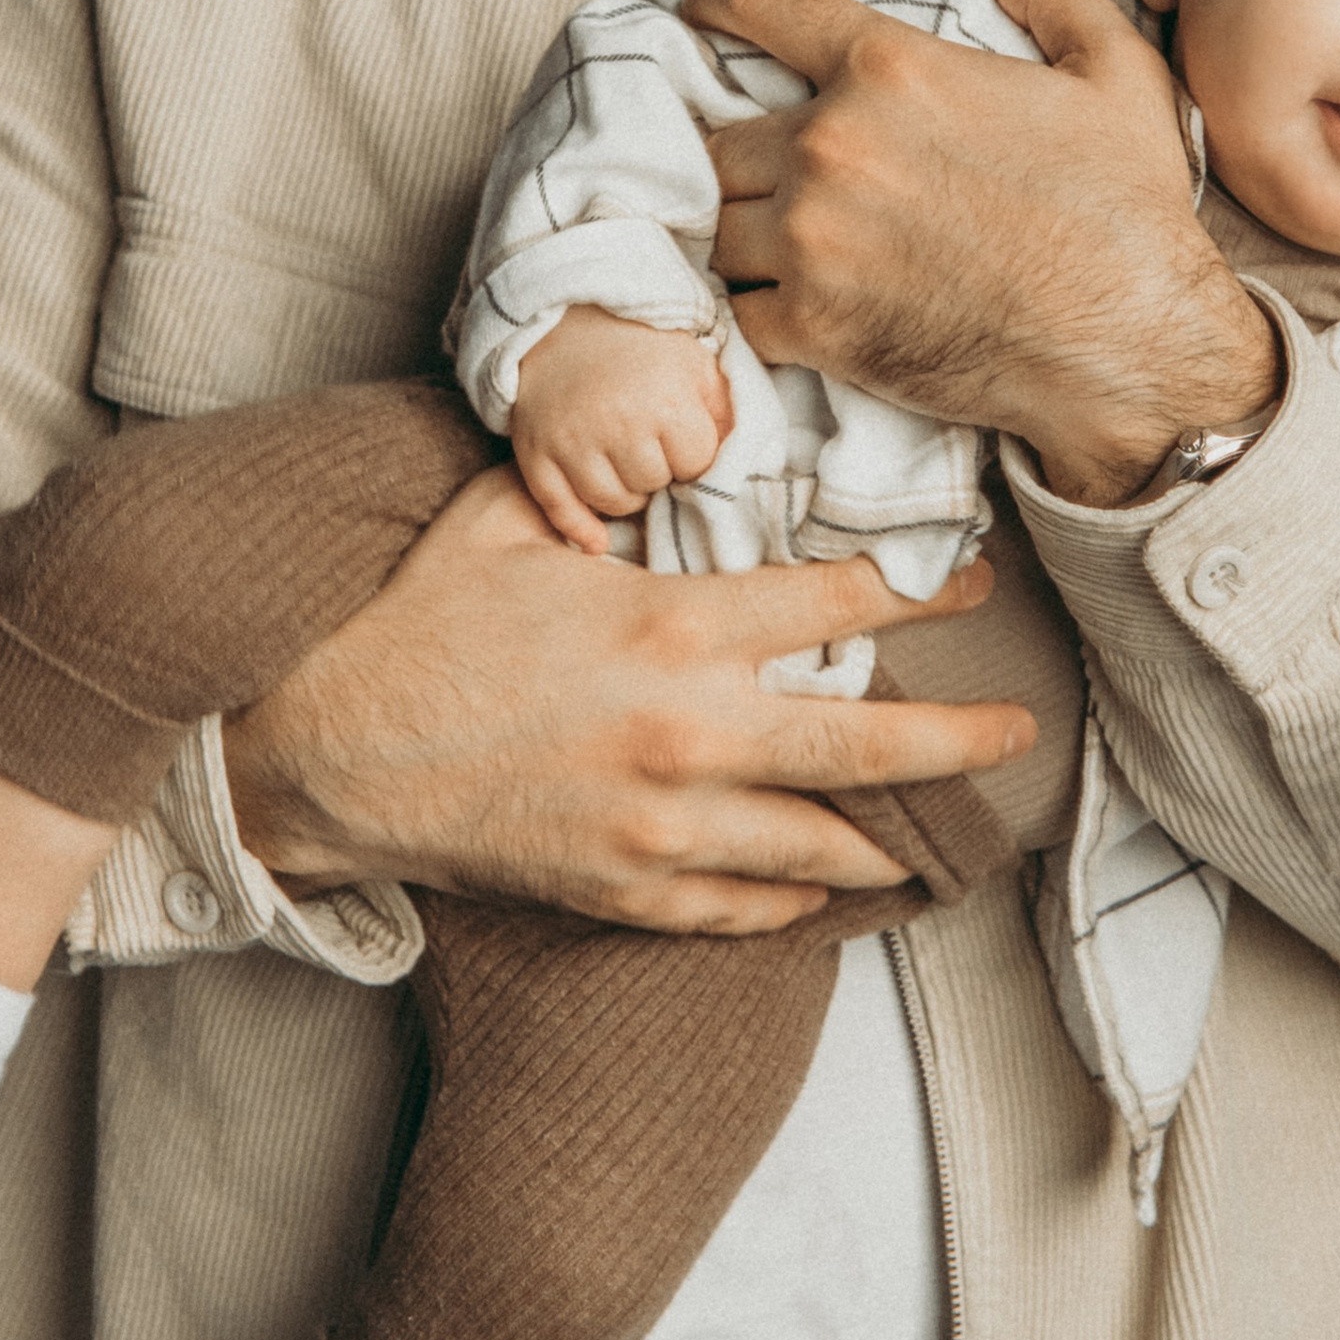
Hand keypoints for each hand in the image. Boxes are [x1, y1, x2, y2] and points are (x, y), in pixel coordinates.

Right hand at [221, 463, 1035, 932]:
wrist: (323, 753)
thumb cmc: (411, 627)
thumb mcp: (506, 523)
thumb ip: (595, 486)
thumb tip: (650, 434)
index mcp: (669, 629)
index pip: (836, 604)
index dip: (920, 592)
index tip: (971, 584)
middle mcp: (684, 733)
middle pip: (866, 747)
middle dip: (959, 740)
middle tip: (1017, 733)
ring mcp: (658, 825)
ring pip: (818, 846)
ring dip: (887, 840)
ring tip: (936, 837)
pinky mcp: (622, 890)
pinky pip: (739, 906)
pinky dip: (789, 897)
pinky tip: (819, 886)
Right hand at [512, 307, 732, 553]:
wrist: (565, 321)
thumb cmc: (640, 345)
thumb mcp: (694, 363)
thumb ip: (723, 411)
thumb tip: (743, 461)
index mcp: (664, 401)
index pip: (694, 466)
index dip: (691, 457)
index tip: (680, 440)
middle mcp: (617, 424)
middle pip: (652, 485)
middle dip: (657, 472)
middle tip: (648, 446)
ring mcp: (572, 441)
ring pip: (612, 503)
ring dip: (625, 493)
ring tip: (624, 463)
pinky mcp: (537, 451)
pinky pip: (559, 507)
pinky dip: (578, 528)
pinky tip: (596, 541)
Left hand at [682, 0, 1278, 507]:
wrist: (1131, 344)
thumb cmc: (1126, 210)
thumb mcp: (1117, 72)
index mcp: (890, 67)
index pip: (762, 7)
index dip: (717, 1)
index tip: (695, 10)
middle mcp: (832, 144)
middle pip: (720, 137)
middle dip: (740, 154)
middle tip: (769, 177)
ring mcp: (812, 239)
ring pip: (716, 223)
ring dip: (739, 233)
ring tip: (774, 248)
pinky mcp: (812, 325)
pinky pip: (737, 309)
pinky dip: (755, 310)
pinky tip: (789, 312)